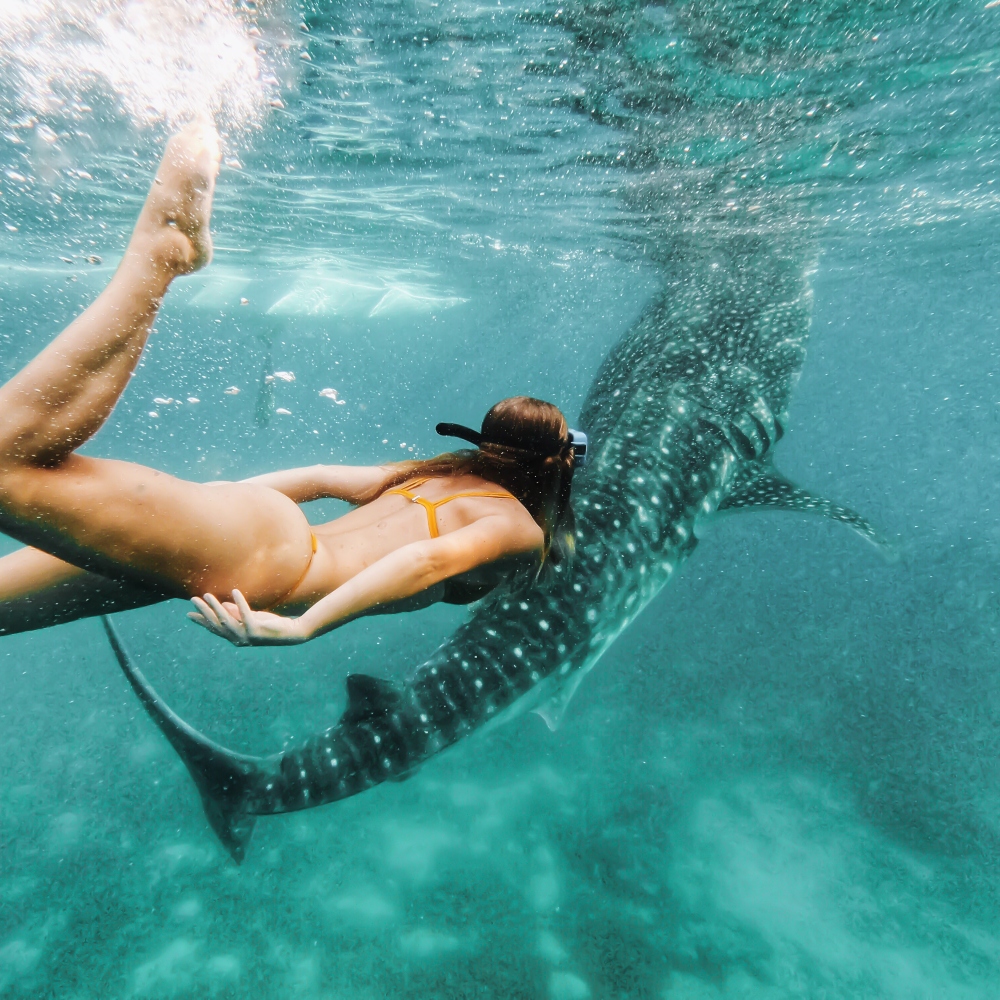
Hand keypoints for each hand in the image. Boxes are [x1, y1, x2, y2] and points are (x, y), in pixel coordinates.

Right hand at [187, 589, 308, 645]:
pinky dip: (240, 603)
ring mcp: (247, 636)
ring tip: (208, 595)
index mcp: (235, 637)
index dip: (201, 621)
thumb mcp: (251, 617)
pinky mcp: (257, 629)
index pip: (214, 628)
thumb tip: (223, 604)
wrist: (291, 633)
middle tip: (194, 599)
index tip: (188, 614)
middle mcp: (238, 639)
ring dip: (216, 607)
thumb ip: (237, 613)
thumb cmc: (270, 625)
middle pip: (217, 624)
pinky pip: (246, 614)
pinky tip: (235, 592)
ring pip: (227, 620)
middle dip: (204, 611)